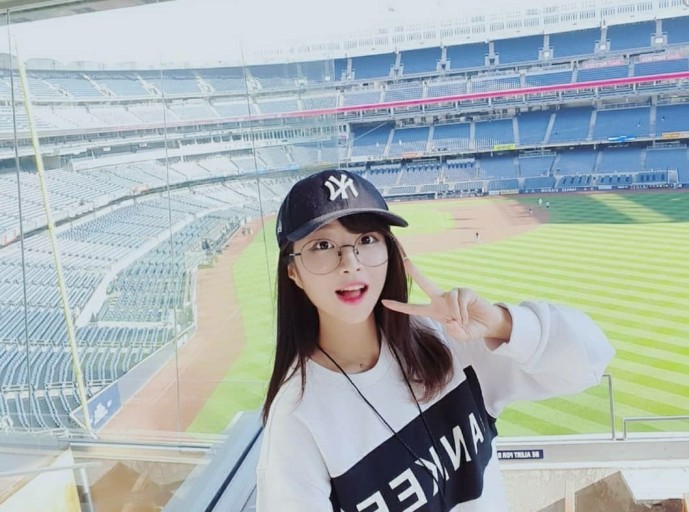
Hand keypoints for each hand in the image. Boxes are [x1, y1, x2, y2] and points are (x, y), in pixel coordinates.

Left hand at [381, 259, 512, 342]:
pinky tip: (468, 316)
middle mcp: (442, 299)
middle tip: (405, 260)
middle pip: (426, 284)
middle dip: (415, 272)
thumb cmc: (471, 328)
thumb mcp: (460, 335)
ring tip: (462, 321)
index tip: (384, 302)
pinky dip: (463, 311)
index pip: (413, 308)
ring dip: (456, 313)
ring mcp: (453, 293)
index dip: (399, 306)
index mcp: (435, 311)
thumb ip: (454, 332)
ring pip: (449, 298)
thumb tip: (451, 320)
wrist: (489, 324)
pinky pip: (459, 299)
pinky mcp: (466, 291)